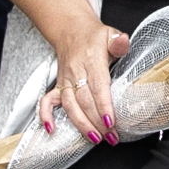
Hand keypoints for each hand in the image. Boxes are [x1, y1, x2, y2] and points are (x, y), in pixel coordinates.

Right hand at [39, 15, 131, 143]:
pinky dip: (46, 115)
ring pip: (70, 105)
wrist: (71, 30)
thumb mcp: (111, 34)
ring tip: (95, 138)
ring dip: (81, 124)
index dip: (103, 105)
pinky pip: (47, 101)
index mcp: (91, 60)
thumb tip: (122, 42)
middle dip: (97, 121)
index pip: (98, 85)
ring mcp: (65, 80)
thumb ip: (118, 41)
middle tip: (110, 136)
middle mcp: (76, 71)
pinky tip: (52, 129)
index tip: (110, 121)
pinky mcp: (58, 85)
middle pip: (85, 100)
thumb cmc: (94, 37)